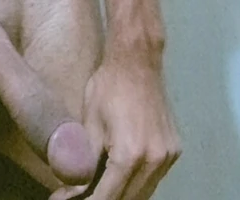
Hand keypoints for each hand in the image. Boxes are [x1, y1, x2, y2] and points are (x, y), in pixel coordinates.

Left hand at [53, 56, 181, 199]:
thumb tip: (71, 192)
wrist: (137, 60)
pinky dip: (137, 183)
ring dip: (122, 195)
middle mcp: (154, 160)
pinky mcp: (174, 149)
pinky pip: (154, 178)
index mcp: (130, 155)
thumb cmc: (108, 87)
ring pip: (143, 193)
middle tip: (81, 196)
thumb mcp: (90, 124)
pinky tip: (120, 177)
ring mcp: (167, 156)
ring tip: (98, 187)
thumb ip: (83, 163)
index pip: (107, 197)